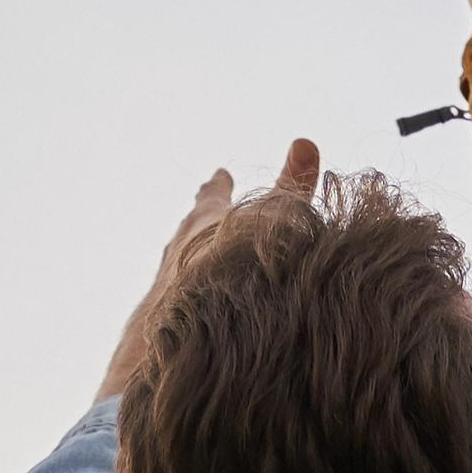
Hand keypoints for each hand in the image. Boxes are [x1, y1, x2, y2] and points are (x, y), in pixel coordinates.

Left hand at [100, 137, 320, 398]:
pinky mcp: (167, 324)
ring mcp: (168, 286)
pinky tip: (201, 314)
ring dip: (195, 262)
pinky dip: (195, 299)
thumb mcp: (275, 220)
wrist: (190, 331)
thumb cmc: (235, 268)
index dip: (219, 186)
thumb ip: (292, 185)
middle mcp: (179, 249)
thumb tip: (304, 141)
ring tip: (201, 265)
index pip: (213, 195)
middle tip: (201, 210)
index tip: (218, 174)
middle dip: (203, 220)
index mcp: (204, 221)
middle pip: (191, 227)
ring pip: (182, 265)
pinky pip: (182, 303)